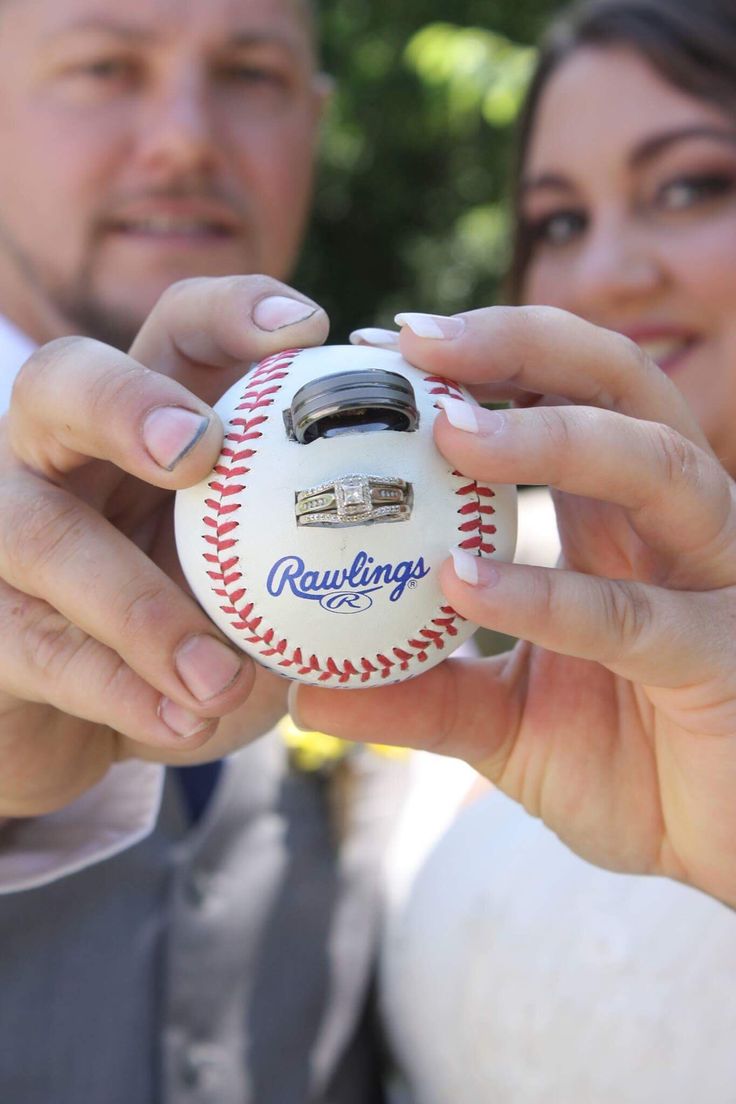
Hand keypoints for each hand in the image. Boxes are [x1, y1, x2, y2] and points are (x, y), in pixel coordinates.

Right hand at [0, 276, 328, 815]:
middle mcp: (57, 455)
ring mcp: (2, 533)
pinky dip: (117, 689)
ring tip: (220, 675)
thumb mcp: (259, 583)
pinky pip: (34, 648)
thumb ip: (321, 555)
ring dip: (135, 604)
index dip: (231, 312)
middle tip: (198, 451)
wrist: (81, 721)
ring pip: (36, 532)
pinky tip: (183, 722)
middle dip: (127, 403)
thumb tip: (440, 549)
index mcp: (142, 421)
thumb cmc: (189, 630)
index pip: (173, 330)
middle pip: (61, 380)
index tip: (308, 328)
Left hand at [294, 306, 735, 906]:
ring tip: (450, 432)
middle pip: (621, 384)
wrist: (725, 847)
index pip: (561, 399)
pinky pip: (637, 614)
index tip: (380, 347)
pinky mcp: (725, 655)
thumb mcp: (502, 725)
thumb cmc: (630, 769)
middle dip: (522, 347)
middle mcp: (672, 527)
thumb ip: (420, 695)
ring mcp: (712, 581)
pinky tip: (468, 582)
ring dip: (552, 437)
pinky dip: (551, 595)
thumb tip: (303, 692)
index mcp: (619, 524)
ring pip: (655, 466)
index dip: (480, 359)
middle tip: (415, 344)